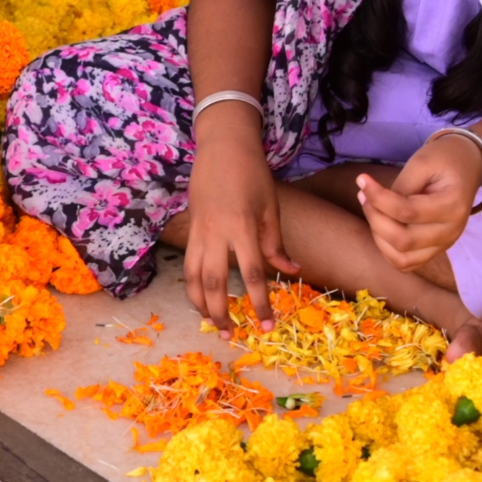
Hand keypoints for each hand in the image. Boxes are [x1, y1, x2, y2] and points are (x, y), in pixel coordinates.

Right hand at [182, 123, 291, 325]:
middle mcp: (216, 233)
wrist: (222, 145)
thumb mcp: (271, 206)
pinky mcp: (190, 228)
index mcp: (242, 227)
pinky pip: (189, 265)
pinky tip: (201, 299)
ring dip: (201, 305)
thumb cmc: (252, 173)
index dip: (259, 303)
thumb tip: (292, 271)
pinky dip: (193, 286)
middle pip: (214, 283)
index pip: (251, 274)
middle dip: (221, 313)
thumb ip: (276, 243)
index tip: (267, 325)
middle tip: (232, 336)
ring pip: (193, 278)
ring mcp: (199, 231)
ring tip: (212, 324)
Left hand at [359, 133, 481, 273]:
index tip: (362, 180)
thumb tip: (376, 204)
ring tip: (371, 209)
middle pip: (403, 240)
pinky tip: (381, 226)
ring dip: (379, 236)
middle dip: (375, 218)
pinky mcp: (435, 250)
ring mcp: (444, 245)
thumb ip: (401, 186)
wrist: (467, 166)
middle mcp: (451, 232)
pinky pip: (406, 262)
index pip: (408, 212)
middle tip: (364, 195)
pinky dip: (387, 250)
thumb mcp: (422, 162)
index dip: (378, 198)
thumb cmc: (444, 160)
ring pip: (402, 258)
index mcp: (452, 206)